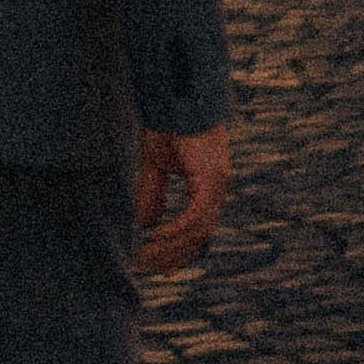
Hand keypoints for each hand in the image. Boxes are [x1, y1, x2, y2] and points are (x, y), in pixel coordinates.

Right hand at [136, 123, 230, 275]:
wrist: (176, 93)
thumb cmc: (169, 122)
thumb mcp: (155, 164)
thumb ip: (152, 195)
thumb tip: (144, 225)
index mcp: (209, 185)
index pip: (199, 228)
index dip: (181, 251)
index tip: (163, 269)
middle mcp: (218, 188)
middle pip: (200, 236)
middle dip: (173, 255)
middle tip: (148, 267)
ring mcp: (218, 184)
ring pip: (198, 230)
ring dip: (170, 246)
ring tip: (145, 254)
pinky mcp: (211, 179)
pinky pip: (195, 216)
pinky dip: (175, 230)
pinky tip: (154, 236)